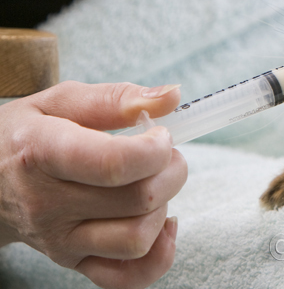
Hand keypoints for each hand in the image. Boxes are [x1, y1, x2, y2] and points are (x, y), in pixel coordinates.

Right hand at [0, 81, 187, 288]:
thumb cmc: (28, 135)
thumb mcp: (61, 101)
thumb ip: (117, 98)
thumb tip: (172, 95)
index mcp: (43, 153)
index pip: (115, 164)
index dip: (155, 149)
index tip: (160, 134)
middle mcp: (48, 204)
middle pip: (139, 200)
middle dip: (171, 171)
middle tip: (164, 155)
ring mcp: (59, 240)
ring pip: (137, 241)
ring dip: (163, 209)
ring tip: (153, 184)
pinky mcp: (72, 262)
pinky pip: (127, 278)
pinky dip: (158, 255)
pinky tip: (158, 223)